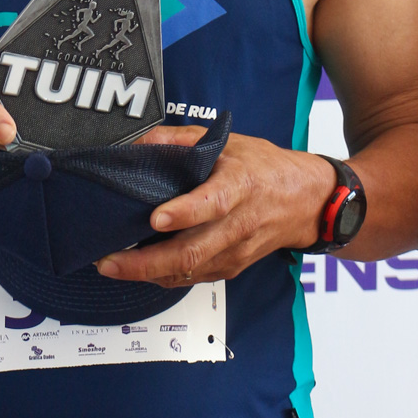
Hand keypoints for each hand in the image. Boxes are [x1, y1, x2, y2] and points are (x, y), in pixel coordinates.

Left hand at [95, 132, 336, 286]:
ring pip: (190, 271)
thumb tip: (140, 144)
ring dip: (147, 273)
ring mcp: (235, 251)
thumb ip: (180, 140)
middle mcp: (238, 224)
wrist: (308, 202)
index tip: (155, 218)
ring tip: (111, 266)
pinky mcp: (231, 267)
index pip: (211, 203)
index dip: (184, 213)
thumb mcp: (226, 141)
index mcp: (239, 187)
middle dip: (146, 261)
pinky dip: (163, 277)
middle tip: (109, 260)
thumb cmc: (264, 168)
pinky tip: (137, 270)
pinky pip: (193, 278)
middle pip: (193, 251)